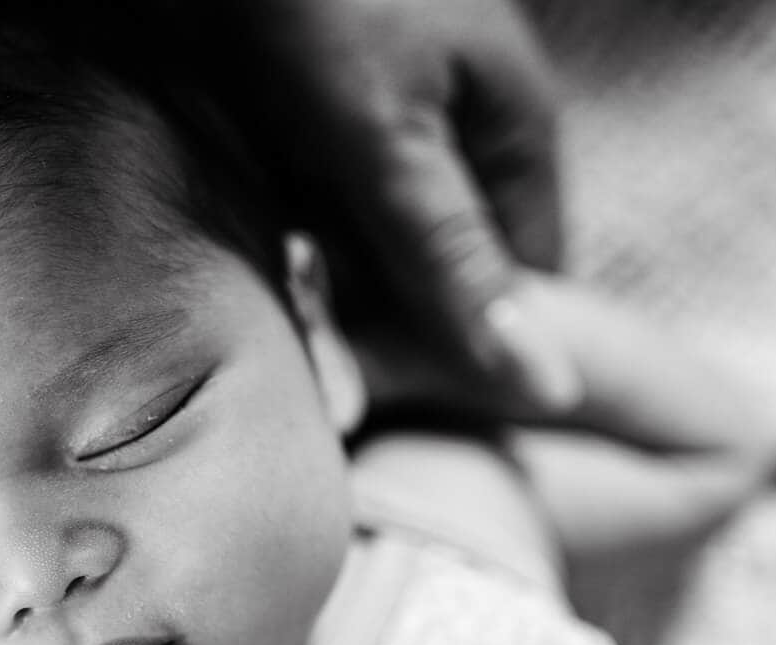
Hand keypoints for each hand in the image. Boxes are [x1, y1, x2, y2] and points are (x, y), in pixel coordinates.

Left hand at [222, 0, 574, 411]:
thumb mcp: (383, 141)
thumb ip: (451, 260)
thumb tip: (546, 386)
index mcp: (506, 129)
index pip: (523, 279)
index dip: (472, 353)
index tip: (399, 407)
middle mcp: (452, 121)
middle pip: (438, 265)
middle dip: (383, 323)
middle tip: (322, 386)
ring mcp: (376, 112)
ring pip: (362, 240)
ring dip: (318, 287)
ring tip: (275, 333)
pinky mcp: (299, 106)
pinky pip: (301, 202)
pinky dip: (271, 237)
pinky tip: (229, 267)